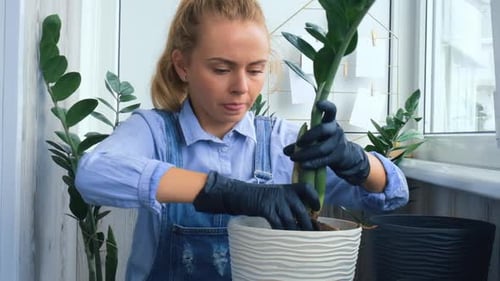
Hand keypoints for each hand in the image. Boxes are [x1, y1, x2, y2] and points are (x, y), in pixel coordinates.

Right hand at [193, 171, 319, 229]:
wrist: (240, 194)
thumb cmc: (260, 197)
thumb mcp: (276, 194)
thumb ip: (288, 202)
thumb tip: (302, 217)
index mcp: (288, 188)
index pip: (307, 188)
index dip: (314, 198)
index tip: (317, 209)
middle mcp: (284, 192)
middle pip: (301, 210)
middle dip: (308, 224)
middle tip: (313, 235)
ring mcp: (274, 200)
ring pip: (290, 219)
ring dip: (297, 231)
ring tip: (302, 242)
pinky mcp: (265, 208)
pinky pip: (277, 223)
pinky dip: (281, 232)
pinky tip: (284, 239)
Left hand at [284, 100, 369, 184]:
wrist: (346, 157)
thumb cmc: (326, 143)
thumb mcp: (316, 138)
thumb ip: (301, 143)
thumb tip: (285, 150)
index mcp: (330, 122)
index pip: (331, 110)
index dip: (326, 106)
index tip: (318, 104)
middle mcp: (336, 130)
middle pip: (323, 130)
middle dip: (309, 136)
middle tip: (298, 143)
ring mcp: (338, 144)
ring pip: (322, 148)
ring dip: (306, 154)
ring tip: (293, 158)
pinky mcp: (338, 157)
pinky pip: (324, 160)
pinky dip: (312, 163)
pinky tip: (303, 165)